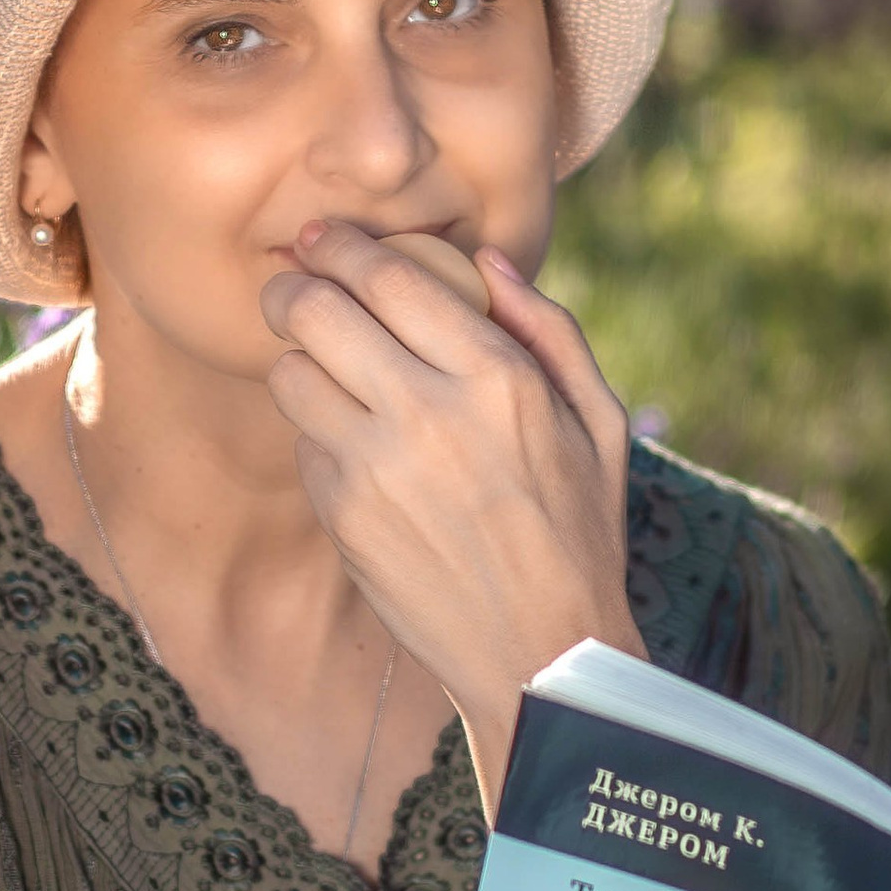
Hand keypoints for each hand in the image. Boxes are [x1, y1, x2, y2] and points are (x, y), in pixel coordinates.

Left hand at [259, 217, 641, 809]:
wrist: (540, 652)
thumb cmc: (579, 532)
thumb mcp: (600, 423)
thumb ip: (550, 330)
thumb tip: (489, 262)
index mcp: (498, 377)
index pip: (390, 276)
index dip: (342, 245)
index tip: (325, 238)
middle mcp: (429, 413)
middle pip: (315, 311)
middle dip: (293, 287)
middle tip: (292, 286)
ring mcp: (376, 467)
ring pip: (290, 374)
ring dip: (298, 360)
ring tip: (321, 365)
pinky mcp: (343, 515)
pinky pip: (303, 444)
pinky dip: (318, 433)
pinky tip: (352, 445)